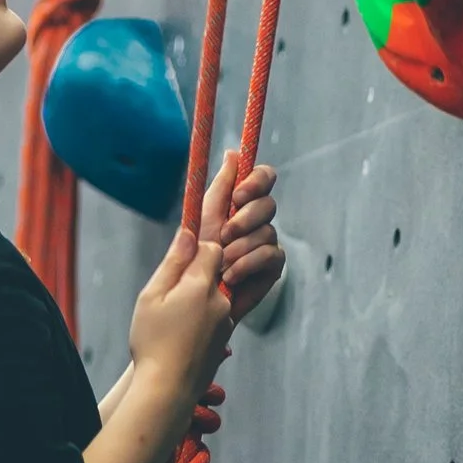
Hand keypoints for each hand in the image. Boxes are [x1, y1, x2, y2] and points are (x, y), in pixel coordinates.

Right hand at [127, 225, 231, 407]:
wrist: (168, 389)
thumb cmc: (153, 342)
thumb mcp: (152, 296)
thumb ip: (173, 263)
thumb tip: (188, 233)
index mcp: (201, 285)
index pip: (212, 248)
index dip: (194, 252)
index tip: (177, 263)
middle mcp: (220, 301)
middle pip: (211, 273)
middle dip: (191, 280)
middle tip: (166, 299)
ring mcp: (225, 321)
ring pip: (212, 297)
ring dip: (194, 302)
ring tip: (170, 324)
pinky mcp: (224, 338)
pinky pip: (213, 318)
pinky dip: (199, 321)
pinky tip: (179, 337)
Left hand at [197, 145, 283, 326]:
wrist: (191, 308)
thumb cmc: (189, 265)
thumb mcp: (201, 220)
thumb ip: (219, 189)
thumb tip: (232, 153)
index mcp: (235, 205)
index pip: (261, 178)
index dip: (257, 180)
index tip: (238, 196)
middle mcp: (252, 221)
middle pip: (268, 203)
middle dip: (247, 218)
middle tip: (225, 234)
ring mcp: (263, 244)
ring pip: (267, 231)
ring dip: (242, 247)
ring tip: (222, 264)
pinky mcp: (270, 268)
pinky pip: (272, 255)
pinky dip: (250, 264)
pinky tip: (232, 276)